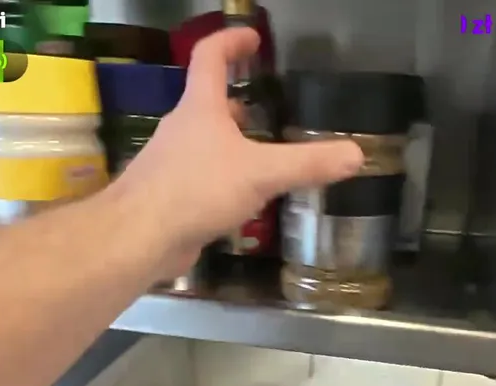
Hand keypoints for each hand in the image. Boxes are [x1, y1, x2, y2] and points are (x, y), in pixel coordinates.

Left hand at [109, 27, 362, 275]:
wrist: (138, 237)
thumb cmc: (195, 190)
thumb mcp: (261, 174)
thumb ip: (307, 164)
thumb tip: (356, 155)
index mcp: (200, 108)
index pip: (210, 57)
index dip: (231, 41)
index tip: (252, 38)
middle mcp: (181, 129)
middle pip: (207, 103)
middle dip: (234, 101)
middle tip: (263, 107)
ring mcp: (171, 163)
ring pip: (203, 143)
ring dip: (229, 144)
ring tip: (260, 156)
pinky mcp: (169, 197)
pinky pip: (199, 179)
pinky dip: (221, 180)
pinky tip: (239, 201)